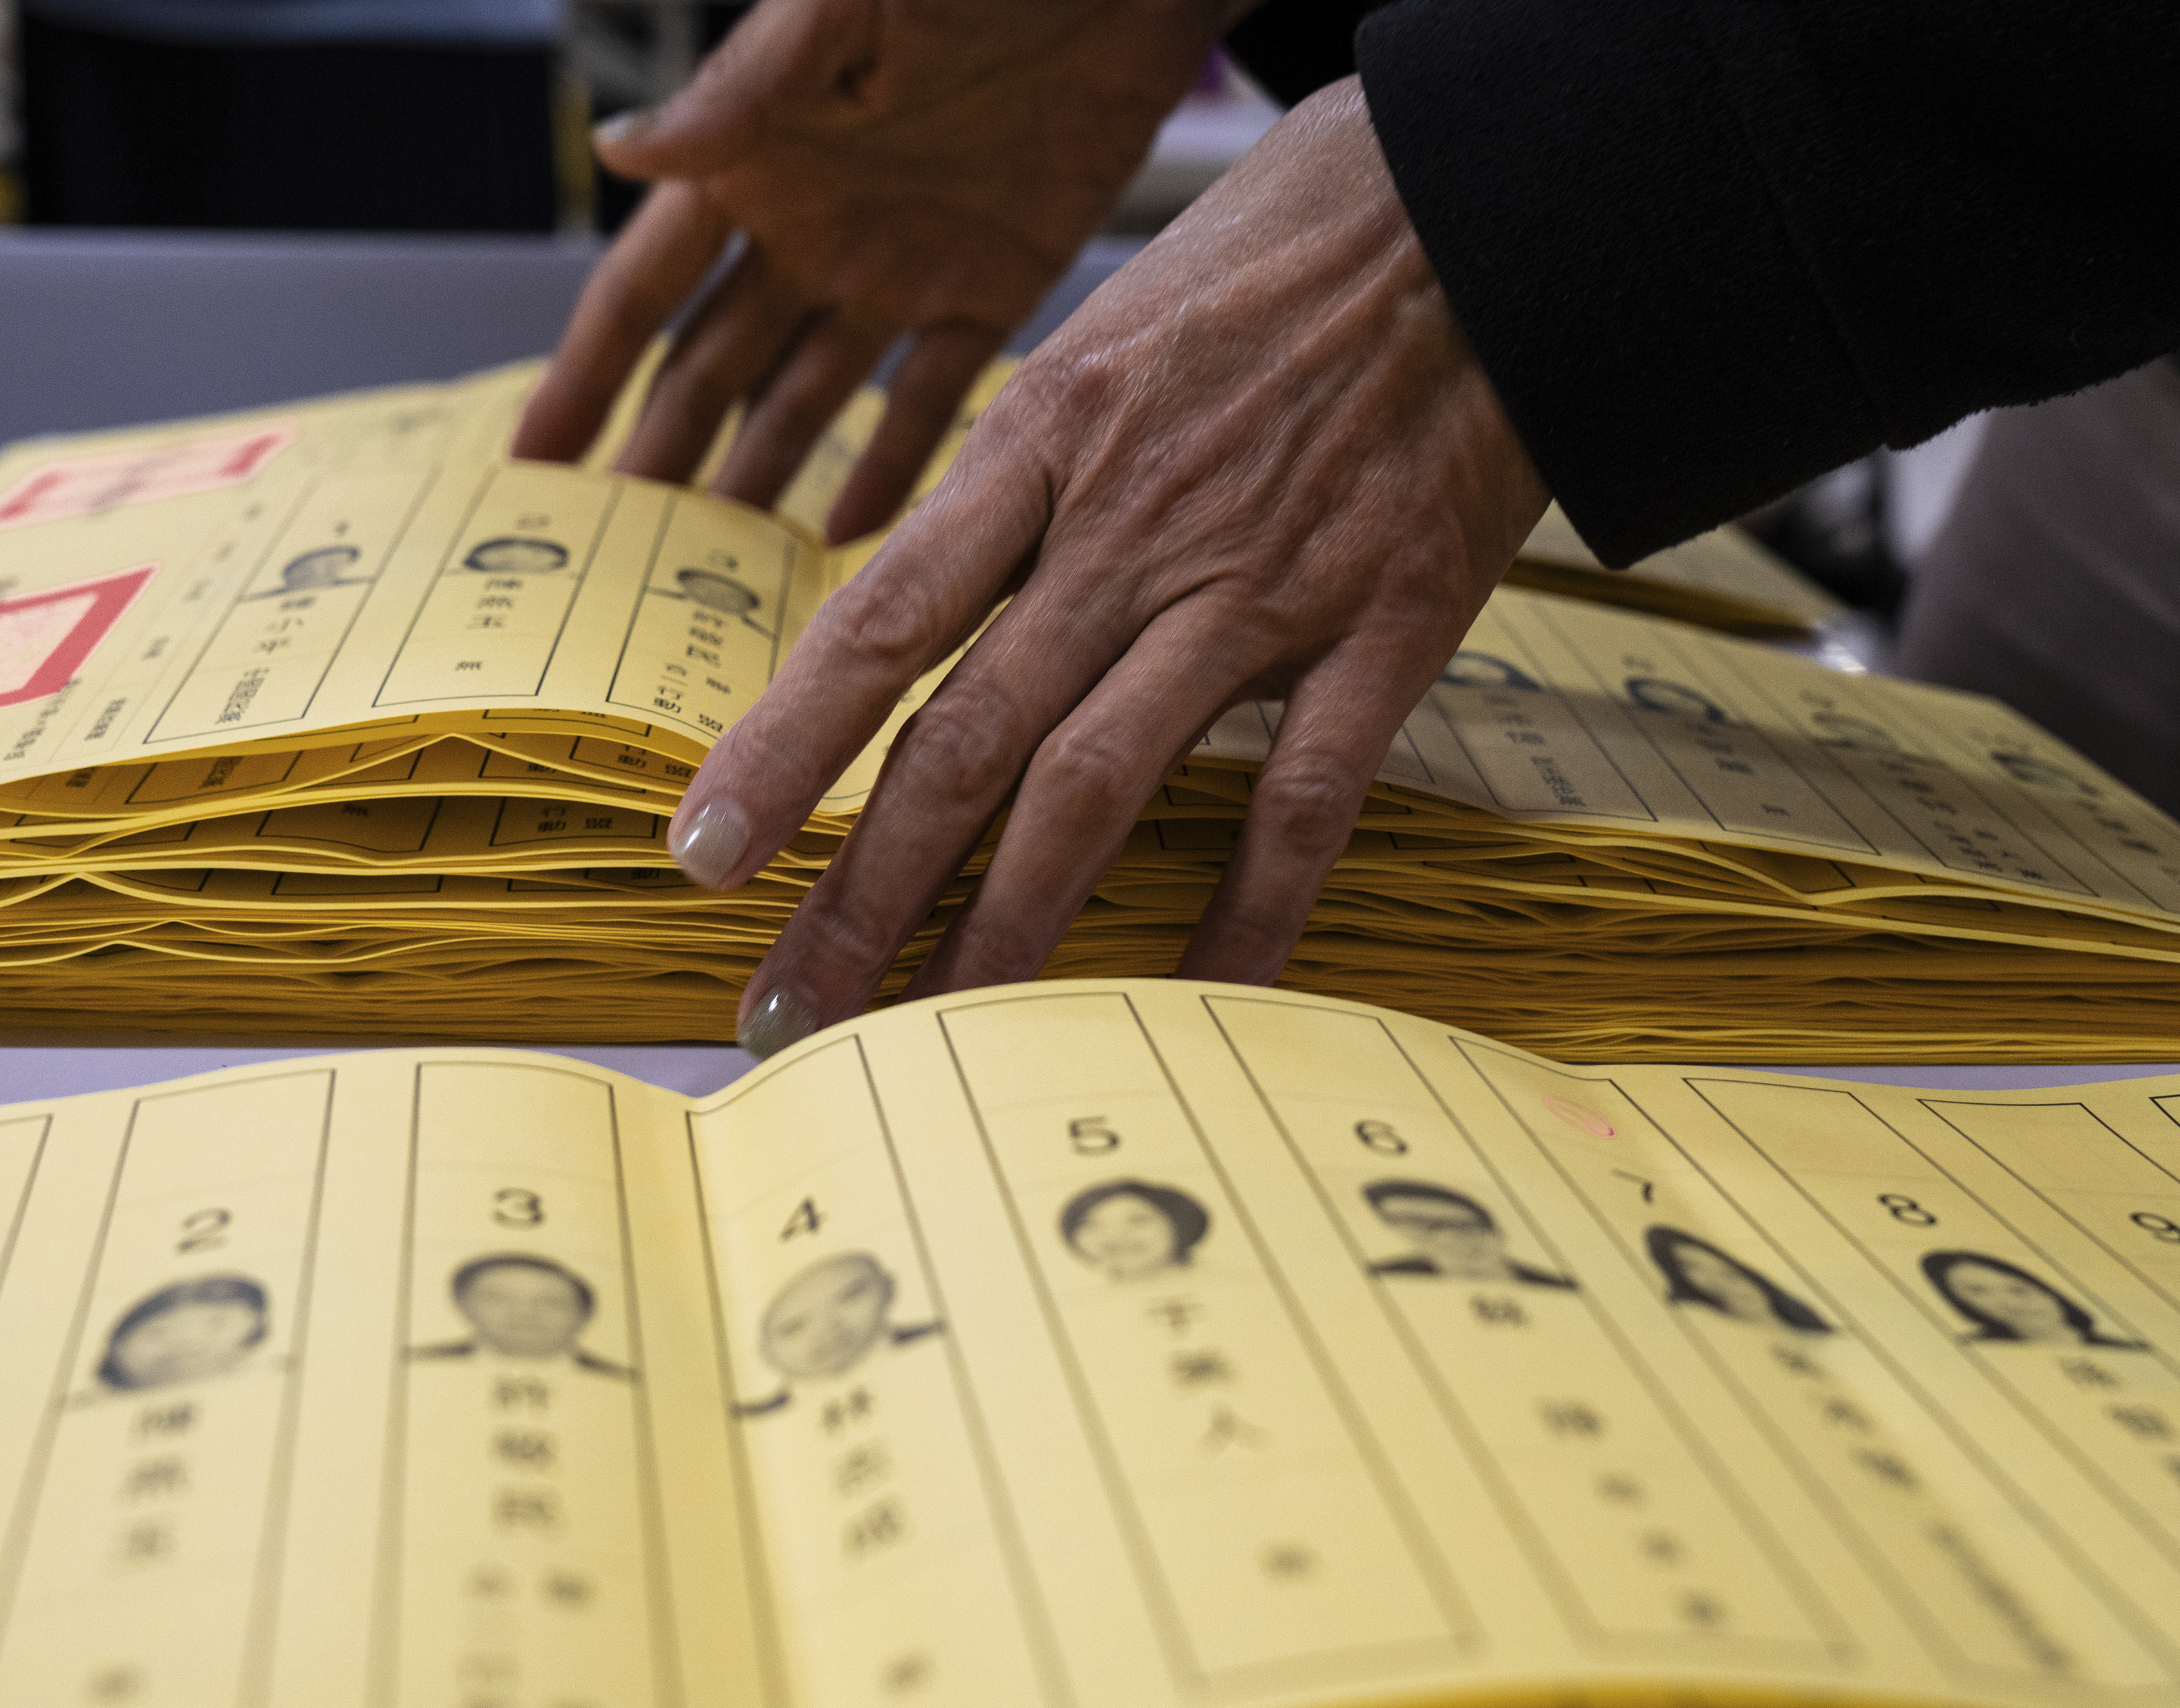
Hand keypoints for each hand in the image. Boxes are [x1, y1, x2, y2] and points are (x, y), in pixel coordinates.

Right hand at [511, 0, 1235, 542]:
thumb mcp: (841, 8)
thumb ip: (738, 88)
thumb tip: (617, 150)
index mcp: (754, 158)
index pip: (645, 292)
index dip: (586, 377)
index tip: (534, 464)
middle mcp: (813, 226)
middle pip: (712, 369)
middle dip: (661, 462)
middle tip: (614, 564)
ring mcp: (899, 263)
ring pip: (807, 402)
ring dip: (762, 482)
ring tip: (715, 581)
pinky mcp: (994, 285)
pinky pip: (931, 405)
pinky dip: (893, 476)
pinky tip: (854, 552)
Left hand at [662, 77, 1551, 1054]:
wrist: (1476, 209)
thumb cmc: (1277, 265)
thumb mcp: (1104, 341)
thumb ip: (1022, 487)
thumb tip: (935, 612)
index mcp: (1044, 444)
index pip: (879, 623)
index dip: (782, 749)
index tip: (703, 851)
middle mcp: (1126, 532)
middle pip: (963, 739)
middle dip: (863, 888)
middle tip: (788, 1003)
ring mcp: (1254, 587)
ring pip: (1097, 784)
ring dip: (1006, 922)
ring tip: (936, 1026)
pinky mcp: (1381, 628)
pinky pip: (1301, 801)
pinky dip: (1248, 911)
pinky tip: (1199, 996)